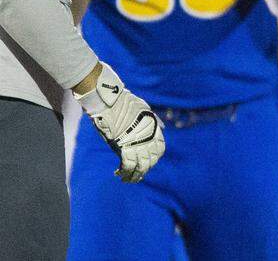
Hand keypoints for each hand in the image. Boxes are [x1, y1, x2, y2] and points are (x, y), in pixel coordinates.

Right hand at [75, 64, 164, 182]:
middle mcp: (148, 137)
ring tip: (128, 180)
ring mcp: (137, 143)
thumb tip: (162, 126)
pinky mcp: (123, 147)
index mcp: (154, 128)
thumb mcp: (145, 109)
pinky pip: (127, 165)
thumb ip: (154, 120)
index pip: (159, 149)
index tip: (147, 162)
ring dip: (134, 175)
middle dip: (144, 169)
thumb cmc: (125, 103)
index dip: (154, 158)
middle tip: (137, 176)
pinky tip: (119, 174)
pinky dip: (124, 172)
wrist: (110, 101)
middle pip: (150, 160)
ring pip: (140, 166)